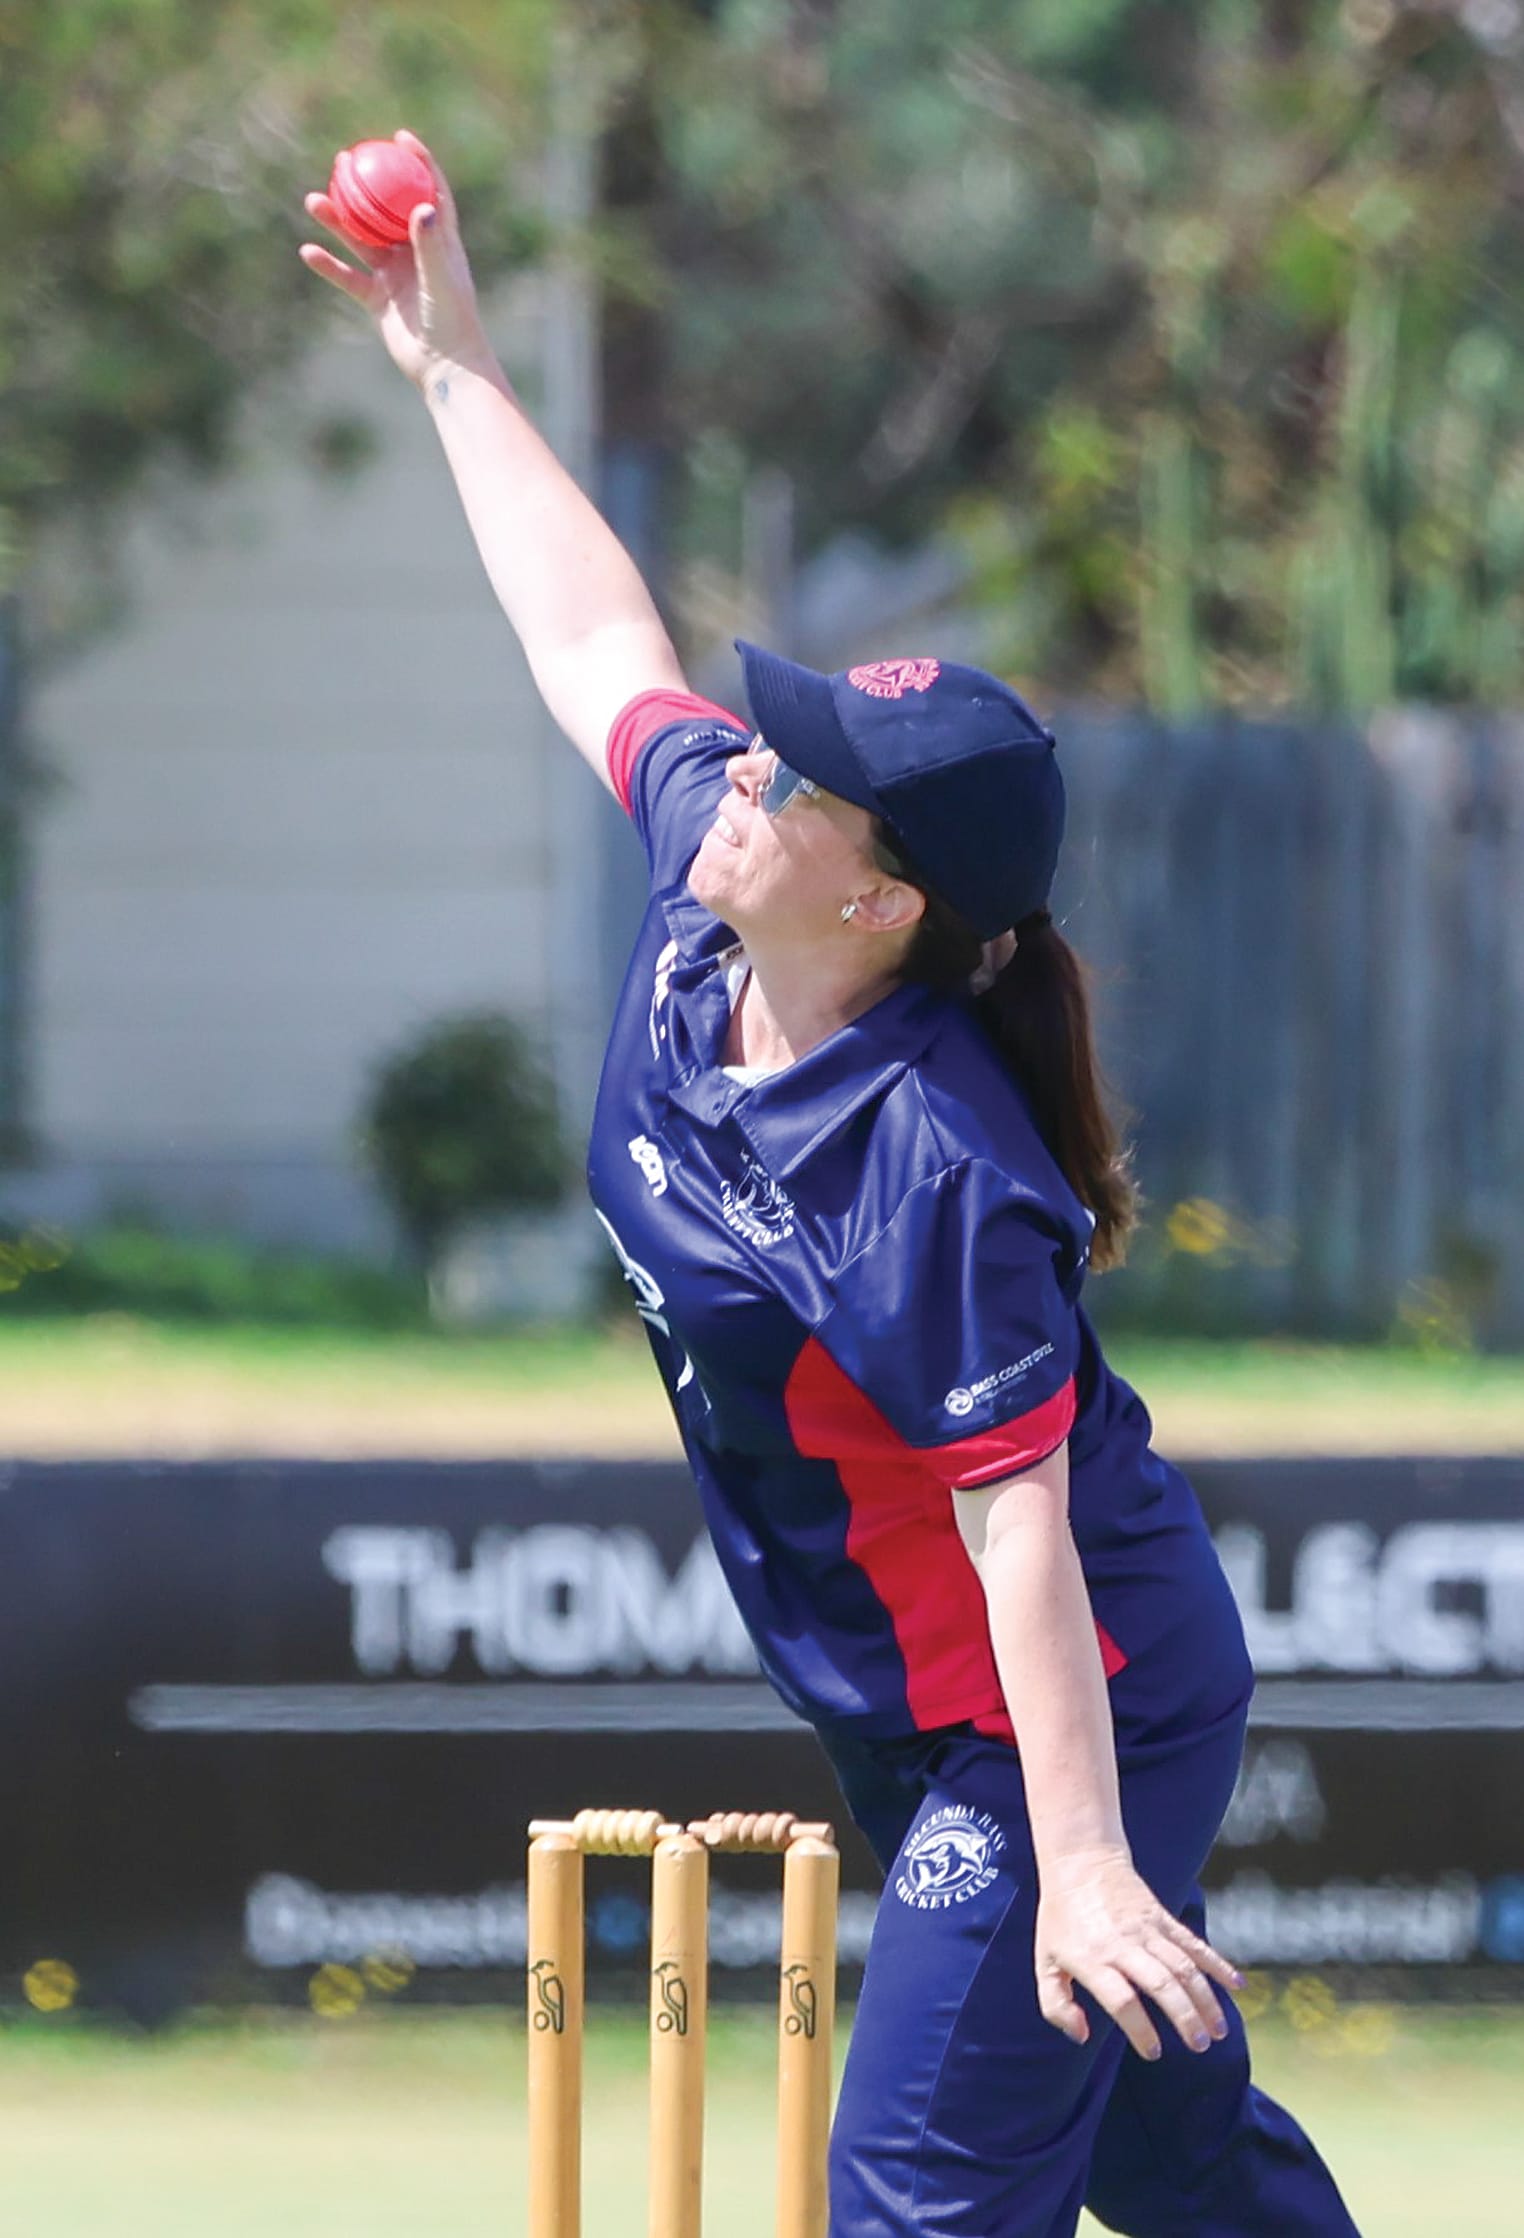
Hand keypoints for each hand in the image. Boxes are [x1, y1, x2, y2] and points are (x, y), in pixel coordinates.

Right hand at [298, 131, 491, 388]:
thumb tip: (422, 206)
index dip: (417, 163)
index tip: (399, 138)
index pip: (429, 192)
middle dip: (365, 183)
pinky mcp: (378, 300)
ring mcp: (395, 275)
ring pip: (360, 240)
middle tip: (343, 161)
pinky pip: (348, 277)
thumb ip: (431, 243)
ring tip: (312, 200)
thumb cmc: (452, 321)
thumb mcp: (441, 278)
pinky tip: (308, 251)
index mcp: (438, 241)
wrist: (444, 366)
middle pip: (385, 209)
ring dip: (337, 221)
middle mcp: (414, 253)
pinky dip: (329, 265)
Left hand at [1033, 1845, 1241, 2060]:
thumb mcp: (1043, 1962)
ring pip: (1184, 1966)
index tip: (1154, 2051)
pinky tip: (1236, 1985)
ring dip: (1205, 1999)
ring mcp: (1147, 1929)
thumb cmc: (1060, 1919)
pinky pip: (1194, 1943)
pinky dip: (1217, 1964)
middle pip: (1161, 1984)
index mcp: (1092, 1959)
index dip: (1140, 2028)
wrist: (1080, 1861)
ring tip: (1218, 2030)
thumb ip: (1056, 2005)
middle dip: (1185, 2018)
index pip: (1122, 2000)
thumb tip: (1081, 2036)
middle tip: (1200, 2045)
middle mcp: (1123, 1944)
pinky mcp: (1163, 1917)